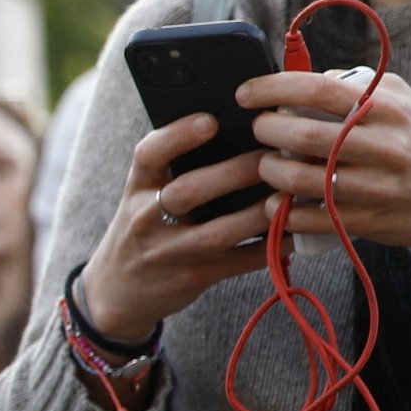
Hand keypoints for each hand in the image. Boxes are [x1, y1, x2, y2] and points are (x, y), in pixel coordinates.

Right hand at [72, 114, 276, 350]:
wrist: (117, 289)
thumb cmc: (146, 227)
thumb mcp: (143, 194)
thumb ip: (175, 168)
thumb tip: (242, 130)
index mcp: (136, 188)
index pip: (147, 155)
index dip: (177, 136)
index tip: (210, 121)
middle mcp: (146, 218)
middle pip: (187, 192)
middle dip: (234, 173)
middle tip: (272, 156)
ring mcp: (168, 252)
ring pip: (217, 232)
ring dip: (258, 214)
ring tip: (290, 195)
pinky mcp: (191, 277)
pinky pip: (236, 263)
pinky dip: (268, 249)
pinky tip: (292, 234)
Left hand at [242, 69, 410, 304]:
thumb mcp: (404, 103)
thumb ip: (356, 85)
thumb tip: (302, 77)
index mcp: (388, 110)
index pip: (318, 90)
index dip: (272, 88)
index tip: (245, 93)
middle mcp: (383, 146)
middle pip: (302, 136)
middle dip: (266, 130)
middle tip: (258, 129)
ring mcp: (374, 187)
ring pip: (299, 178)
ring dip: (269, 171)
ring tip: (267, 164)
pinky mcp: (364, 220)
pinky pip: (306, 217)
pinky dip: (281, 209)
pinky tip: (276, 200)